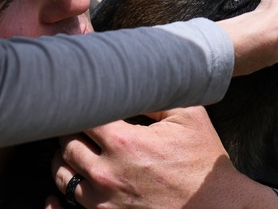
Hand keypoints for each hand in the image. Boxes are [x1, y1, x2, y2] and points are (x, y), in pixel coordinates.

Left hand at [48, 107, 277, 208]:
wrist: (215, 204)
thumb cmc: (202, 160)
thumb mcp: (188, 115)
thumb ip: (156, 95)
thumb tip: (133, 82)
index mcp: (124, 142)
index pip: (83, 114)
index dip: (83, 103)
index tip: (86, 97)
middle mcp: (107, 172)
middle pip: (67, 143)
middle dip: (71, 128)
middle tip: (80, 119)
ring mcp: (104, 200)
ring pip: (62, 174)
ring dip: (65, 157)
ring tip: (75, 146)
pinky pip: (70, 202)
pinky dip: (67, 187)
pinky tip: (75, 175)